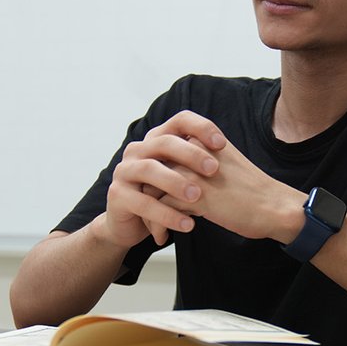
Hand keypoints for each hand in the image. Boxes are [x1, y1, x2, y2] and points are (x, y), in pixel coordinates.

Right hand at [95, 111, 226, 247]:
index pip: (179, 121)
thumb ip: (196, 162)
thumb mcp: (180, 176)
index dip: (201, 127)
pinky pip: (143, 203)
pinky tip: (187, 224)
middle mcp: (137, 150)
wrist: (129, 224)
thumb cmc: (162, 196)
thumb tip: (229, 152)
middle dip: (190, 154)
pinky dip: (167, 214)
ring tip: (197, 197)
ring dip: (176, 182)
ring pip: (150, 170)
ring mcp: (124, 171)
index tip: (222, 143)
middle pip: (164, 143)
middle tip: (213, 170)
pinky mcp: (117, 196)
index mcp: (155, 140)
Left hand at [159, 136, 303, 242]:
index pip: (162, 153)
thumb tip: (173, 175)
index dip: (155, 176)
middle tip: (149, 215)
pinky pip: (162, 209)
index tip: (156, 196)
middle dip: (147, 196)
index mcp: (202, 141)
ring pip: (153, 189)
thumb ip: (200, 162)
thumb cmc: (252, 191)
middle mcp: (195, 153)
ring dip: (149, 212)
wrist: (275, 206)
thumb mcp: (224, 163)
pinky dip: (160, 224)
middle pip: (153, 170)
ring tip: (155, 229)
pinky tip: (164, 236)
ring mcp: (194, 174)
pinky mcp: (197, 197)